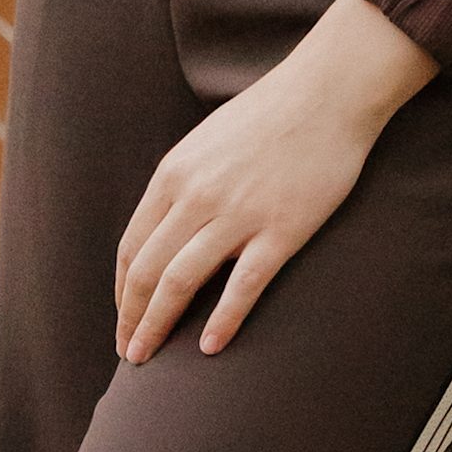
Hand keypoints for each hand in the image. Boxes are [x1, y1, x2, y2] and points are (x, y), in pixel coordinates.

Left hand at [116, 0, 437, 359]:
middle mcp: (196, 196)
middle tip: (129, 352)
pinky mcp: (281, 229)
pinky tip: (210, 347)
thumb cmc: (271, 114)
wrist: (329, 92)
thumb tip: (168, 224)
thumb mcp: (207, 141)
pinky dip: (222, 320)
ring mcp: (237, 214)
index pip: (132, 246)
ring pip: (180, 281)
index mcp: (174, 175)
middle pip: (147, 271)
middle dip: (132, 318)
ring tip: (149, 359)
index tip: (124, 318)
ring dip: (158, 325)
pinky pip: (242, 285)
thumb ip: (185, 183)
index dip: (123, 291)